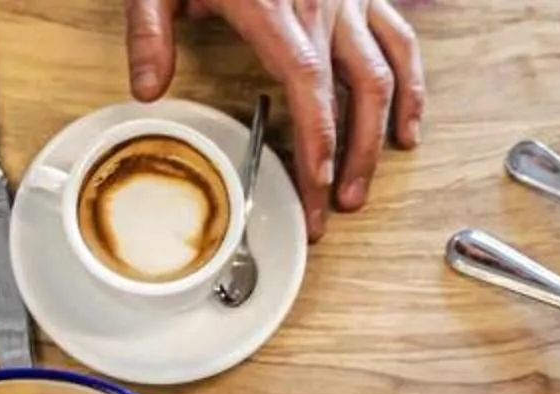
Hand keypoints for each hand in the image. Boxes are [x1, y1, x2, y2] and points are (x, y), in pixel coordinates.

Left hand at [126, 0, 425, 235]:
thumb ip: (150, 32)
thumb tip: (148, 90)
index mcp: (274, 5)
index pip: (307, 83)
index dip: (318, 138)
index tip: (316, 183)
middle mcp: (322, 2)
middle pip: (354, 91)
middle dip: (350, 159)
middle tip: (333, 207)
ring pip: (384, 75)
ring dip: (379, 137)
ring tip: (360, 187)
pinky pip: (401, 42)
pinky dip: (411, 89)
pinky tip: (406, 129)